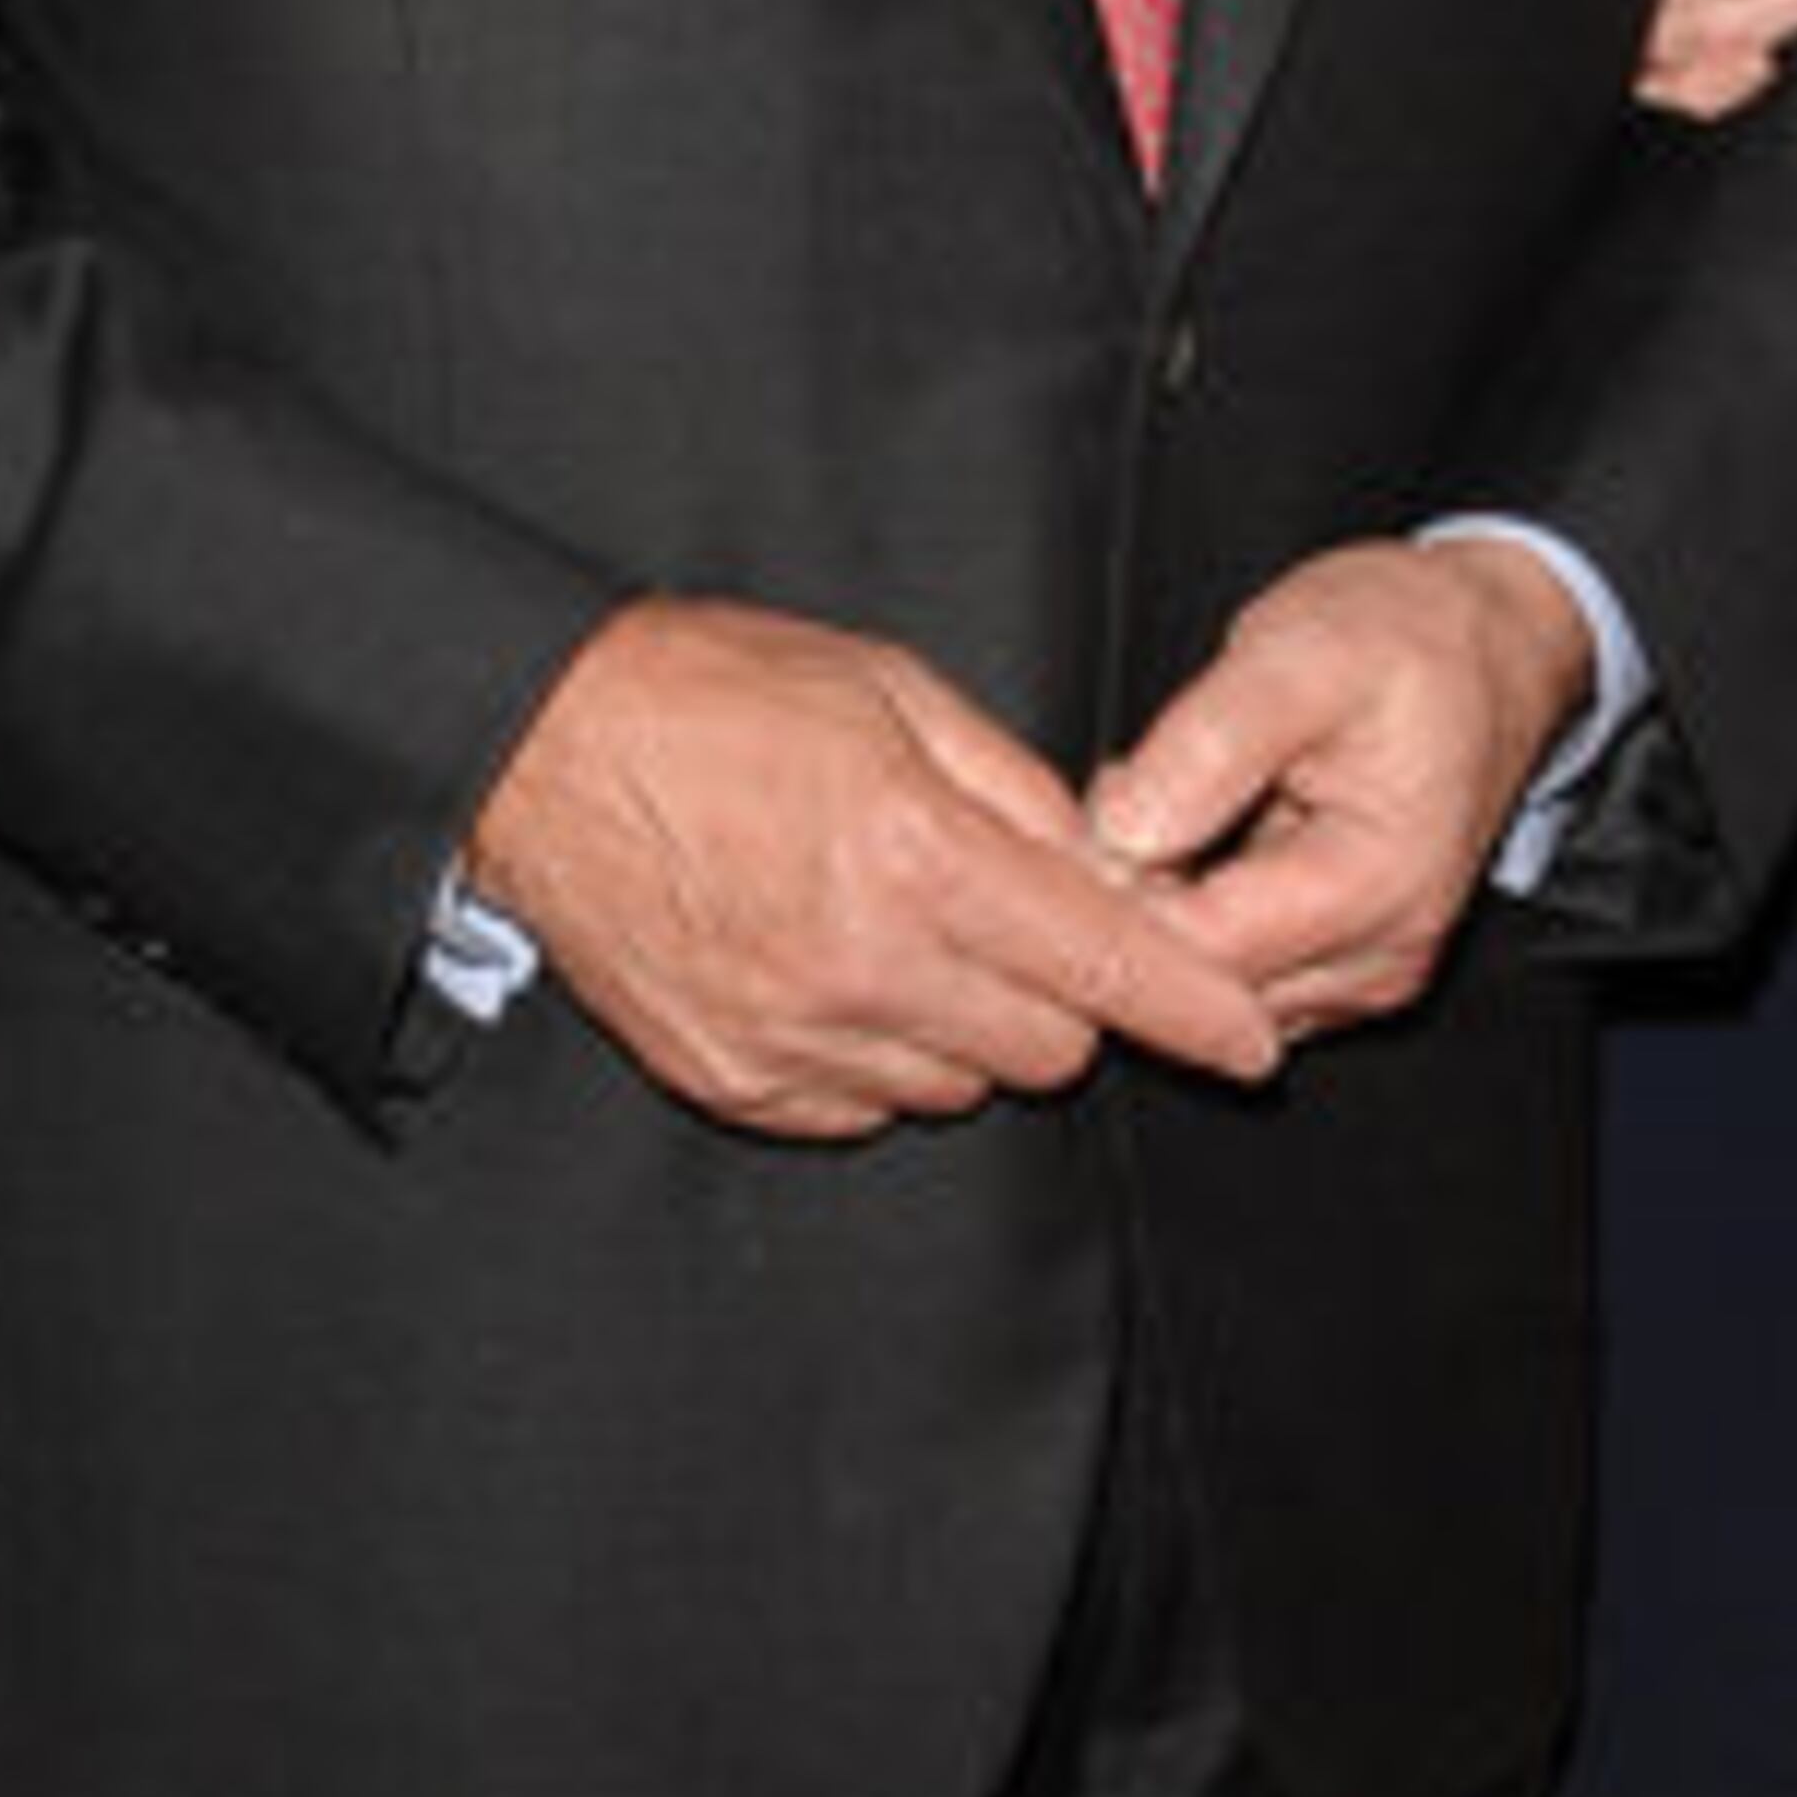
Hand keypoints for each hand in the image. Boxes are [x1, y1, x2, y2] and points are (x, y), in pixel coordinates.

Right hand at [468, 596, 1286, 1140]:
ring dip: (973, 1027)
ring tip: (914, 931)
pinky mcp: (734, 1080)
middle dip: (1069, 996)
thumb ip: (1014, 787)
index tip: (1252, 1043)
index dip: (1194, 1012)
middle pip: (1045, 1047)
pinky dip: (883, 1056)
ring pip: (957, 1086)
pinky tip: (846, 974)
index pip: (1101, 966)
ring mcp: (791, 1038)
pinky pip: (862, 1107)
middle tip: (1027, 921)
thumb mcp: (892, 689)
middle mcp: (861, 966)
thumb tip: (1101, 864)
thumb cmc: (722, 693)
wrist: (544, 750)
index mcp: (915, 855)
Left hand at [1088, 536, 1592, 1039]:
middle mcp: (1379, 957)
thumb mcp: (1303, 652)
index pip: (1201, 951)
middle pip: (1202, 985)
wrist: (1488, 643)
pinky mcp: (1345, 961)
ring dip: (1168, 911)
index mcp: (1377, 887)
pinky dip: (1200, 915)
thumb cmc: (1409, 638)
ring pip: (1214, 987)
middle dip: (1138, 903)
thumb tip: (1123, 832)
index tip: (1090, 808)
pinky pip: (1242, 970)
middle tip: (1125, 789)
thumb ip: (1211, 745)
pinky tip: (1194, 837)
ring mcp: (1364, 970)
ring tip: (1167, 800)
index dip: (1120, 889)